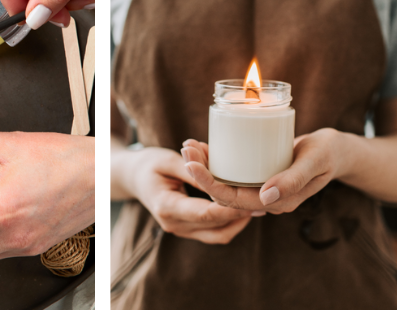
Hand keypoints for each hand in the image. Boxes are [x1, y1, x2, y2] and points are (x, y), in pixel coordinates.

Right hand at [125, 146, 256, 243]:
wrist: (132, 177)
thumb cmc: (149, 164)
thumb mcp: (168, 160)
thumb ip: (193, 170)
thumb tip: (220, 176)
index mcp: (167, 207)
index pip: (206, 213)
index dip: (232, 208)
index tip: (252, 197)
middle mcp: (173, 224)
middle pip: (216, 227)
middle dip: (241, 215)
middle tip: (263, 200)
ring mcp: (180, 230)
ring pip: (218, 235)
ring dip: (238, 222)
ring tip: (257, 205)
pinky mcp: (186, 229)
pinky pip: (213, 233)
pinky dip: (229, 223)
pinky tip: (243, 208)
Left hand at [182, 128, 344, 213]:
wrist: (336, 150)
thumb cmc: (328, 152)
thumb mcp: (315, 161)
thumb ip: (293, 180)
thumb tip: (265, 199)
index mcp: (277, 203)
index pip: (233, 200)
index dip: (209, 184)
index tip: (191, 164)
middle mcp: (264, 199)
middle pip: (223, 192)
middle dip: (200, 172)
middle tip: (186, 148)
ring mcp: (260, 188)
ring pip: (224, 182)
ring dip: (204, 166)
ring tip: (189, 145)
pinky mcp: (258, 176)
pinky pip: (232, 173)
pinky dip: (216, 161)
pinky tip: (203, 147)